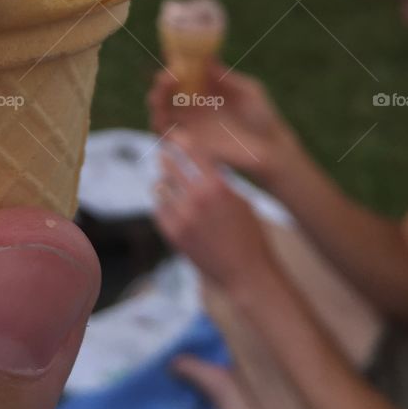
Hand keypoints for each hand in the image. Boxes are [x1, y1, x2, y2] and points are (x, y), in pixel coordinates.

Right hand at [148, 62, 290, 181]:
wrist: (271, 149)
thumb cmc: (262, 116)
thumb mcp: (248, 90)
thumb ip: (226, 77)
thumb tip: (206, 59)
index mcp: (205, 88)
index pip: (182, 73)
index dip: (172, 64)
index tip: (169, 56)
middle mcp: (194, 105)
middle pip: (166, 92)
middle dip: (160, 84)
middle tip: (166, 79)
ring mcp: (191, 125)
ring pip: (161, 112)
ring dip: (155, 104)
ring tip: (159, 99)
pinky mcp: (191, 146)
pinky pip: (168, 137)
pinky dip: (161, 128)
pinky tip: (167, 121)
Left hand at [154, 142, 278, 293]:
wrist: (247, 274)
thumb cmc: (249, 234)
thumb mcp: (239, 199)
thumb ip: (219, 180)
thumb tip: (201, 160)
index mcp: (217, 185)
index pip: (193, 151)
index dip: (181, 140)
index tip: (174, 135)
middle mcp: (198, 198)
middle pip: (170, 165)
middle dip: (167, 158)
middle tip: (163, 154)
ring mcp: (183, 217)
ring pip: (160, 187)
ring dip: (164, 183)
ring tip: (166, 181)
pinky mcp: (174, 234)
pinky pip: (158, 209)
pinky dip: (162, 204)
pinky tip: (167, 202)